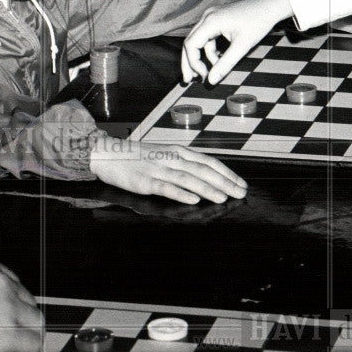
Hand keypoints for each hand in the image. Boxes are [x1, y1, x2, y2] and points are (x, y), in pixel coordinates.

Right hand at [90, 135, 246, 203]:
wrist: (110, 154)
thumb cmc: (140, 157)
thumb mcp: (166, 154)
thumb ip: (185, 163)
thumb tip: (208, 174)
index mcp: (179, 151)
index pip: (209, 162)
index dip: (227, 173)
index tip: (241, 183)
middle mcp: (172, 158)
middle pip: (203, 170)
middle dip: (224, 182)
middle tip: (240, 193)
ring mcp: (159, 169)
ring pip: (188, 178)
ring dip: (207, 189)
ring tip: (223, 198)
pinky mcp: (145, 182)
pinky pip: (166, 187)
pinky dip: (181, 193)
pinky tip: (194, 200)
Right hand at [181, 0, 294, 83]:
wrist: (270, 5)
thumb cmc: (258, 22)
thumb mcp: (242, 46)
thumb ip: (225, 64)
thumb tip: (211, 81)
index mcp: (211, 21)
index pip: (191, 45)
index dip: (193, 63)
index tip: (203, 76)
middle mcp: (207, 16)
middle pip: (190, 42)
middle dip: (190, 62)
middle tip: (189, 80)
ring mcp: (212, 16)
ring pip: (199, 40)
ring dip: (203, 57)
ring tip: (210, 73)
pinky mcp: (218, 18)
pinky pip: (208, 36)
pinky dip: (211, 49)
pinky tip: (218, 59)